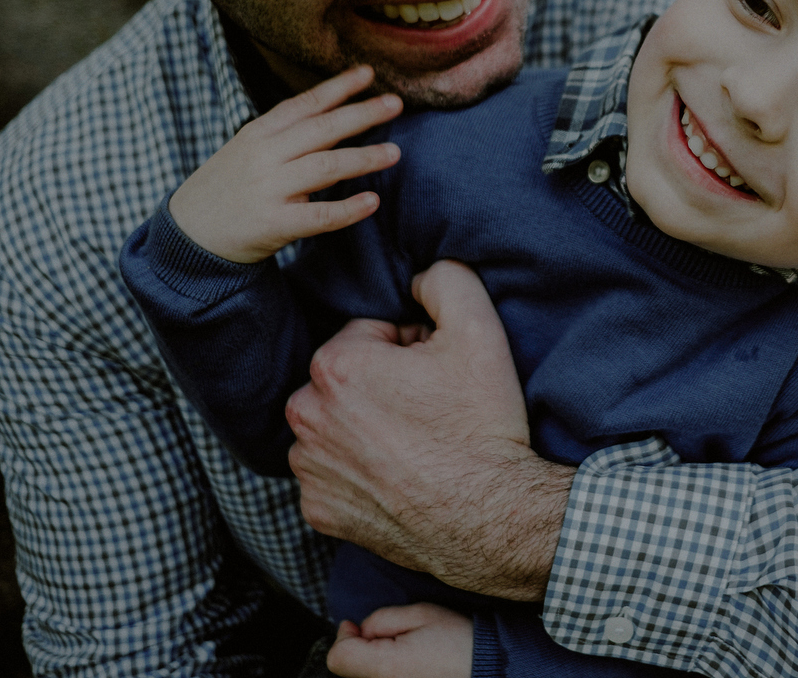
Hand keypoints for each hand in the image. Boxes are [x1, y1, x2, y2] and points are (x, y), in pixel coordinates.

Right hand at [169, 64, 402, 262]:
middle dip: (360, 114)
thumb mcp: (246, 151)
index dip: (337, 87)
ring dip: (363, 159)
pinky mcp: (273, 224)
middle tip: (396, 103)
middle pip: (321, 129)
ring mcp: (268, 190)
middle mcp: (264, 156)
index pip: (304, 104)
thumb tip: (337, 122)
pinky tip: (372, 202)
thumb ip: (286, 137)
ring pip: (325, 168)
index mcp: (258, 134)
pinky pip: (318, 217)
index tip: (368, 73)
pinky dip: (347, 209)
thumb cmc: (226, 188)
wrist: (187, 235)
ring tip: (395, 153)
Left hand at [286, 260, 573, 599]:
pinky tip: (399, 478)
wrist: (491, 519)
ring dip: (366, 428)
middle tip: (431, 411)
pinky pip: (333, 475)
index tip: (437, 378)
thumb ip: (444, 279)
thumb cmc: (481, 427)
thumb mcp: (479, 330)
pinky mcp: (318, 511)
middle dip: (383, 386)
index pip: (370, 335)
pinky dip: (359, 474)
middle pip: (348, 379)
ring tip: (417, 447)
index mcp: (336, 366)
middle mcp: (306, 416)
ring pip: (336, 425)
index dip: (411, 351)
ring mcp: (309, 470)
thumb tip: (417, 278)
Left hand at [325, 603, 472, 677]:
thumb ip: (380, 620)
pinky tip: (406, 665)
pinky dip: (386, 672)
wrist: (490, 668)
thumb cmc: (459, 641)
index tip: (356, 626)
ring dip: (372, 662)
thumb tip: (359, 631)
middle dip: (359, 648)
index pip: (338, 657)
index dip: (344, 636)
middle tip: (387, 636)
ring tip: (401, 652)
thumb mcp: (420, 614)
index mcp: (385, 667)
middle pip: (348, 670)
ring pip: (364, 676)